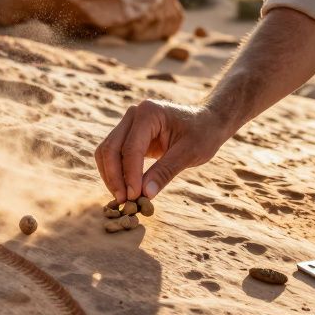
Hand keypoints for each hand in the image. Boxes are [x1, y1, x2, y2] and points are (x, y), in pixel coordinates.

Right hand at [94, 100, 228, 202]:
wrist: (207, 122)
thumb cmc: (203, 134)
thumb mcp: (189, 153)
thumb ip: (165, 172)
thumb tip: (144, 195)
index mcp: (149, 113)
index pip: (130, 148)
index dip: (130, 175)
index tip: (133, 197)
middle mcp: (134, 114)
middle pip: (111, 148)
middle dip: (114, 177)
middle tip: (124, 201)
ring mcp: (129, 123)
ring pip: (107, 151)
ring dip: (111, 176)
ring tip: (123, 198)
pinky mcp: (129, 134)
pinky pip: (113, 154)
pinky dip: (115, 172)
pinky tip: (124, 189)